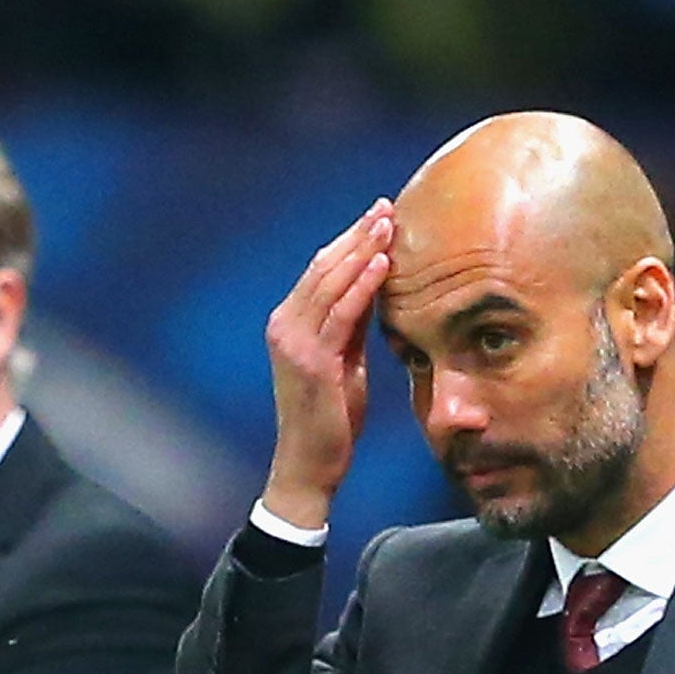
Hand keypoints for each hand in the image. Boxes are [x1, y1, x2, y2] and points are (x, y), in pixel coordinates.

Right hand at [261, 199, 392, 528]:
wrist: (309, 466)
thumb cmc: (329, 421)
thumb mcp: (344, 364)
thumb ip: (353, 328)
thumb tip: (376, 291)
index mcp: (290, 323)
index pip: (321, 270)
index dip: (350, 241)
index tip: (378, 216)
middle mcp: (285, 325)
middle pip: (324, 267)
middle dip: (358, 235)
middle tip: (387, 207)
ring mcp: (294, 342)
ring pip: (330, 282)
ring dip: (362, 250)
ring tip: (389, 224)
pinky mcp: (311, 361)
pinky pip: (341, 313)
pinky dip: (362, 286)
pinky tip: (383, 264)